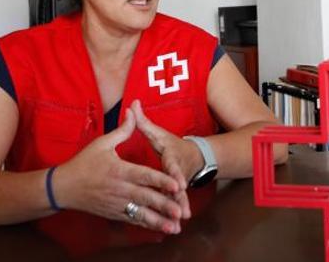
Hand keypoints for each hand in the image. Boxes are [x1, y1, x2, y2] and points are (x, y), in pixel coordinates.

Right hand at [55, 109, 185, 233]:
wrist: (62, 188)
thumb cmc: (83, 164)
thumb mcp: (101, 144)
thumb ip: (122, 130)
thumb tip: (134, 110)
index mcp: (119, 171)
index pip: (144, 176)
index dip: (161, 181)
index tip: (177, 185)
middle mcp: (119, 189)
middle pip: (146, 198)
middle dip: (164, 205)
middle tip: (181, 211)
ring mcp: (116, 203)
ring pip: (141, 214)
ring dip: (158, 221)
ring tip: (174, 228)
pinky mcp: (114, 213)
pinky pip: (133, 220)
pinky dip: (147, 225)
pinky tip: (160, 229)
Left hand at [130, 101, 199, 217]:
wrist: (196, 156)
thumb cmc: (173, 145)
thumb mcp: (159, 133)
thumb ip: (143, 122)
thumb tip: (132, 104)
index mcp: (172, 157)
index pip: (173, 165)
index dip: (175, 174)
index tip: (178, 182)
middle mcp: (178, 172)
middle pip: (178, 185)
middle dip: (179, 197)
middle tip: (180, 208)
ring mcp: (179, 184)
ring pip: (178, 197)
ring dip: (179, 208)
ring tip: (179, 220)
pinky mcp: (178, 193)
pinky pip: (176, 204)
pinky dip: (176, 213)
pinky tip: (175, 225)